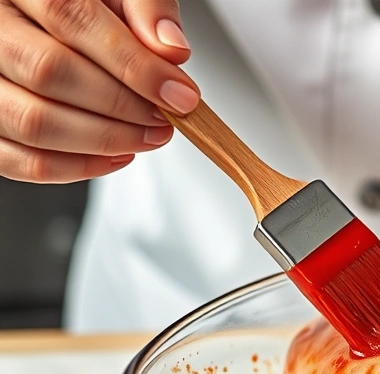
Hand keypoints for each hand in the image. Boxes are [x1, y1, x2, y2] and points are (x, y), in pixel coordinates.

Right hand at [0, 0, 198, 182]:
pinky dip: (75, 167)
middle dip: (121, 105)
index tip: (178, 93)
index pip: (70, 17)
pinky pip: (18, 160)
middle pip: (48, 72)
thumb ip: (145, 8)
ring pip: (31, 121)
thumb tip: (171, 49)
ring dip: (103, 140)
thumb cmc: (86, 6)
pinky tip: (116, 155)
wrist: (50, 20)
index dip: (132, 63)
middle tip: (165, 118)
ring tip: (148, 136)